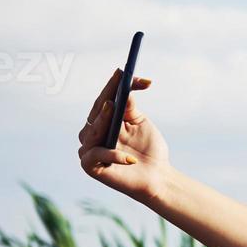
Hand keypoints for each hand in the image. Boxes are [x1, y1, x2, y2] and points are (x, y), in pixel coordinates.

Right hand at [77, 68, 169, 202]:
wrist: (157, 176)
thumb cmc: (149, 149)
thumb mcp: (140, 124)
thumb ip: (130, 109)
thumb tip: (126, 90)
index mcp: (104, 120)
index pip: (105, 98)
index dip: (113, 84)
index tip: (123, 71)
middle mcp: (92, 133)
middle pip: (96, 112)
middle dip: (108, 98)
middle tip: (117, 88)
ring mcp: (89, 150)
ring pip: (91, 132)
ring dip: (102, 120)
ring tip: (113, 108)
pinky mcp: (90, 166)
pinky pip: (98, 156)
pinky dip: (114, 155)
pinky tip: (130, 158)